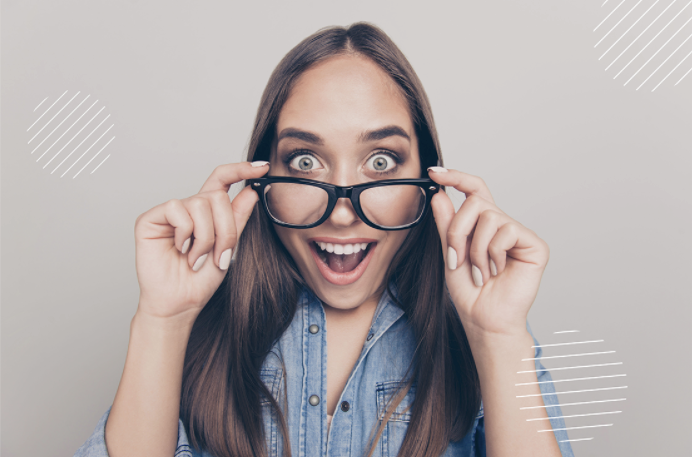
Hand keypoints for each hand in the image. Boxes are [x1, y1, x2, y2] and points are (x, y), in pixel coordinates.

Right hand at [133, 161, 268, 319]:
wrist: (180, 303)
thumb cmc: (201, 280)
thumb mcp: (228, 247)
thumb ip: (238, 218)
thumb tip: (252, 191)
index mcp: (208, 212)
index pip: (223, 180)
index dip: (241, 170)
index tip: (263, 167)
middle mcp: (189, 208)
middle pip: (217, 196)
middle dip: (225, 229)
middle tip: (220, 255)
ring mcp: (169, 212)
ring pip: (200, 204)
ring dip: (206, 237)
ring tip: (197, 258)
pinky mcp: (150, 218)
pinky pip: (177, 209)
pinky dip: (185, 234)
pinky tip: (179, 249)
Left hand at [428, 167, 549, 338]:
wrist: (484, 320)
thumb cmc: (469, 292)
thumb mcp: (450, 253)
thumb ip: (446, 225)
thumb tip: (439, 195)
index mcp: (482, 225)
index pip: (473, 190)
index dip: (456, 177)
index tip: (435, 172)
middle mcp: (502, 225)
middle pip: (475, 202)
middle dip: (457, 231)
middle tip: (456, 259)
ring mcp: (519, 233)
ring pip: (489, 217)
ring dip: (475, 249)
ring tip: (479, 271)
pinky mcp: (534, 244)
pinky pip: (506, 231)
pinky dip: (492, 254)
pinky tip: (496, 271)